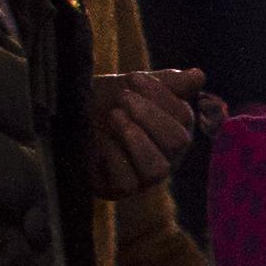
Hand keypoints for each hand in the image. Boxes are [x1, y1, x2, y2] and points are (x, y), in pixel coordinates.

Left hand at [90, 66, 202, 192]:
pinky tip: (101, 139)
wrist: (66, 115)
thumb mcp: (133, 85)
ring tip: (114, 116)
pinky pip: (127, 182)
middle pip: (178, 142)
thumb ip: (167, 81)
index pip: (184, 117)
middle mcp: (165, 156)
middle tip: (123, 98)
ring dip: (136, 138)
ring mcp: (143, 177)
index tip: (133, 78)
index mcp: (173, 129)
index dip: (162, 96)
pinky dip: (114, 156)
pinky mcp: (118, 189)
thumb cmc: (103, 101)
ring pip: (158, 169)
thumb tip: (199, 75)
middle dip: (150, 115)